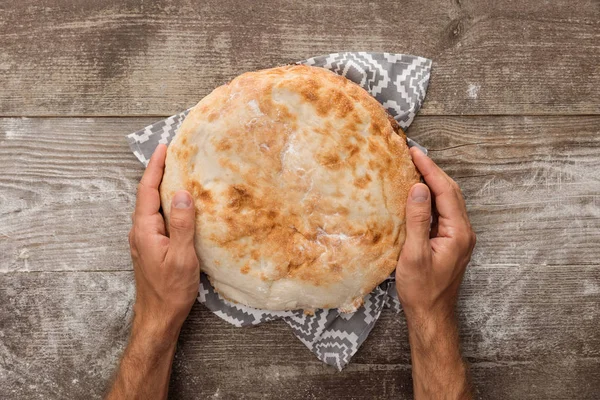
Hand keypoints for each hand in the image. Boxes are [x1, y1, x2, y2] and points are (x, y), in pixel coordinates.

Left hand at [128, 144, 199, 338]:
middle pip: (147, 195)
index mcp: (145, 229)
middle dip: (158, 172)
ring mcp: (145, 240)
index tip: (164, 147)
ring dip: (163, 188)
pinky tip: (180, 205)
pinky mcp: (152, 248)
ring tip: (179, 173)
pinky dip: (167, 205)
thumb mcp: (182, 256)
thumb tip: (183, 193)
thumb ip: (182, 224)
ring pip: (153, 207)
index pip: (147, 190)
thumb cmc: (171, 289)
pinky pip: (158, 219)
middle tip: (173, 154)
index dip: (155, 167)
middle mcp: (140, 231)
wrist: (159, 317)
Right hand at [396, 146, 475, 324]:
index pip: (445, 191)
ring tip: (414, 167)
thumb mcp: (414, 255)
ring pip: (448, 200)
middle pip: (451, 192)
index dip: (429, 169)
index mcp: (458, 232)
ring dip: (433, 182)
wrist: (431, 314)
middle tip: (412, 154)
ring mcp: (459, 237)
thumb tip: (417, 188)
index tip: (414, 152)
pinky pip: (443, 212)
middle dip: (432, 171)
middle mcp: (464, 231)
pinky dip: (431, 197)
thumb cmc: (421, 290)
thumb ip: (417, 220)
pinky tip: (417, 193)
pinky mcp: (451, 241)